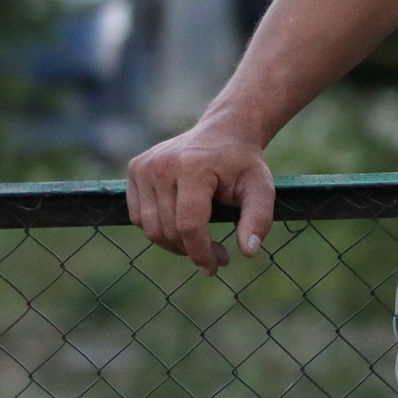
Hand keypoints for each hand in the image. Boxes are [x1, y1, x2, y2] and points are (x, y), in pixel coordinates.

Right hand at [128, 118, 276, 273]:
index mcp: (193, 167)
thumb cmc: (244, 164)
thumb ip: (258, 219)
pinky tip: (182, 224)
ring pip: (150, 228)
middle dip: (192, 251)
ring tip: (202, 242)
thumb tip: (249, 252)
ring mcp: (144, 166)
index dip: (201, 252)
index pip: (188, 224)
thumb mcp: (262, 188)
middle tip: (218, 255)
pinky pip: (139, 216)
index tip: (217, 266)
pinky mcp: (135, 169)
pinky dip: (159, 229)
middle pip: (168, 230)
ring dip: (175, 244)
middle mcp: (162, 165)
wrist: (225, 131)